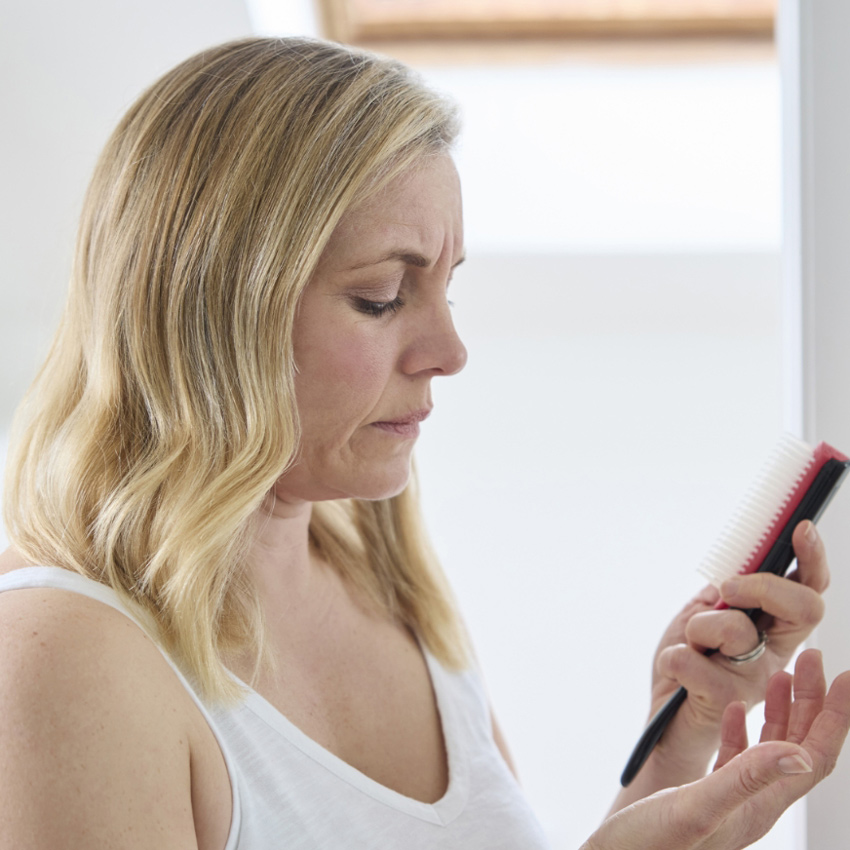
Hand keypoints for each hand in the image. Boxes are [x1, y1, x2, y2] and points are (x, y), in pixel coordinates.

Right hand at [588, 651, 849, 849]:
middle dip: (812, 701)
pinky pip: (735, 756)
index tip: (845, 677)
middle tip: (812, 657)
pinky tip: (732, 709)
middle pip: (798, 746)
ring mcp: (732, 800)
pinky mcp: (706, 796)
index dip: (834, 717)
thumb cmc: (651, 846)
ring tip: (784, 673)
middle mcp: (754, 803)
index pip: (813, 756)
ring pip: (770, 748)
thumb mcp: (699, 806)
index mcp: (760, 806)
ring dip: (782, 709)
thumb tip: (800, 754)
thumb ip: (746, 777)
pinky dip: (740, 727)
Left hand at [647, 521, 827, 780]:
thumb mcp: (702, 614)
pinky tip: (675, 670)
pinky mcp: (727, 702)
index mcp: (774, 629)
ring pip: (737, 631)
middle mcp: (775, 654)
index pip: (809, 591)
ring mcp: (755, 680)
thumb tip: (741, 563)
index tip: (802, 528)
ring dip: (698, 628)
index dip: (812, 560)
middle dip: (762, 586)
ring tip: (690, 645)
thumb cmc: (687, 662)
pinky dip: (673, 657)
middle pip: (804, 608)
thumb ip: (725, 592)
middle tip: (727, 588)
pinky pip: (692, 662)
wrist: (665, 717)